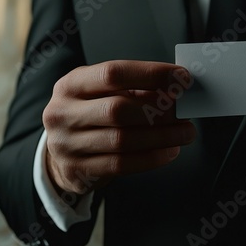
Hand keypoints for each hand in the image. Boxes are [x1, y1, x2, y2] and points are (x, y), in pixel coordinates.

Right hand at [42, 60, 195, 194]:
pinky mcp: (77, 171)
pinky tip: (169, 151)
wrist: (60, 151)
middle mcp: (63, 113)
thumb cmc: (91, 115)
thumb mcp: (105, 93)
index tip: (181, 77)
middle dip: (158, 110)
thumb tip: (177, 90)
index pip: (113, 73)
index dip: (151, 74)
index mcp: (72, 84)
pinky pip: (121, 165)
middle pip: (117, 110)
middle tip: (184, 112)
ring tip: (185, 133)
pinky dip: (152, 158)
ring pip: (122, 141)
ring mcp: (66, 144)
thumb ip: (137, 90)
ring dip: (162, 137)